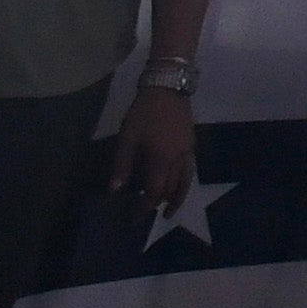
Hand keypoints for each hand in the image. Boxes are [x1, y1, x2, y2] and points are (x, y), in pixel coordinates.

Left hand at [116, 84, 195, 219]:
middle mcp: (178, 160)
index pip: (154, 192)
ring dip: (178, 198)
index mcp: (161, 160)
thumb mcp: (127, 138)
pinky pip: (190, 170)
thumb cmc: (144, 114)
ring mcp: (187, 152)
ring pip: (186, 181)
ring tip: (171, 209)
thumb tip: (115, 191)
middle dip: (161, 205)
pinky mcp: (191, 144)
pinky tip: (177, 183)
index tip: (134, 218)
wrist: (167, 88)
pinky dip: (183, 182)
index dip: (145, 207)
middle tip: (151, 217)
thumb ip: (122, 166)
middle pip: (173, 189)